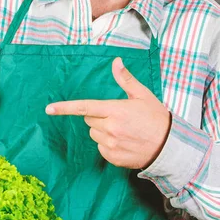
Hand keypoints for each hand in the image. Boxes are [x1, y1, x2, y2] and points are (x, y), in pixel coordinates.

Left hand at [46, 57, 170, 168]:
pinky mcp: (113, 157)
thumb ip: (125, 79)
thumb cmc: (156, 118)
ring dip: (102, 130)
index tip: (49, 109)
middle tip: (117, 116)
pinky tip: (123, 141)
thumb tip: (116, 62)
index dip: (65, 108)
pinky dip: (107, 144)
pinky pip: (100, 148)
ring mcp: (111, 144)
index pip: (84, 107)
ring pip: (94, 134)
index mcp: (116, 110)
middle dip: (98, 116)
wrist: (170, 146)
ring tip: (122, 130)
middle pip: (89, 119)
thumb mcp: (142, 95)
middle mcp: (111, 128)